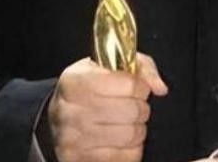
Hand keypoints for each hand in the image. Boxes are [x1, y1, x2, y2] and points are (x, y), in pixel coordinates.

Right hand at [46, 52, 167, 161]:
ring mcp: (73, 138)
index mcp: (76, 80)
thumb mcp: (109, 65)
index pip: (129, 84)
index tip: (137, 88)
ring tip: (128, 122)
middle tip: (135, 106)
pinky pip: (124, 158)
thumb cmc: (89, 87)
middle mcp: (70, 110)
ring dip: (137, 129)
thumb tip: (160, 88)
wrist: (57, 116)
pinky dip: (131, 149)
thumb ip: (141, 68)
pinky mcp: (78, 160)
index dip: (141, 86)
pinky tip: (121, 140)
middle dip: (141, 108)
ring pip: (130, 136)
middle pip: (132, 111)